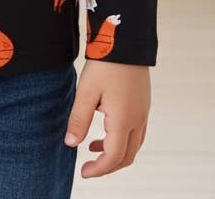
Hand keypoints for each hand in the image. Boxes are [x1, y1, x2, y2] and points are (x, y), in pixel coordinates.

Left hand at [65, 60, 150, 177]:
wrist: (125, 42)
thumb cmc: (104, 65)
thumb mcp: (86, 91)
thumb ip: (79, 119)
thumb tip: (71, 144)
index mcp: (123, 120)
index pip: (113, 157)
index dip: (99, 169)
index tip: (84, 172)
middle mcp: (138, 120)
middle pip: (127, 156)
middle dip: (108, 166)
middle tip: (88, 167)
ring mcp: (143, 113)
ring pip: (134, 146)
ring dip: (116, 153)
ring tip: (93, 148)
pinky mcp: (143, 105)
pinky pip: (136, 133)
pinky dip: (122, 140)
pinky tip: (105, 130)